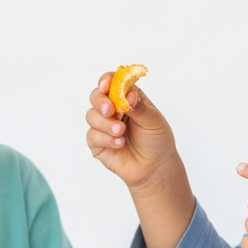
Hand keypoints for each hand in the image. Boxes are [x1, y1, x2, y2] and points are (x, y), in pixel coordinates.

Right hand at [85, 73, 180, 192]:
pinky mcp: (98, 143)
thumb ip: (139, 107)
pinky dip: (105, 139)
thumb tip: (127, 94)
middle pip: (96, 96)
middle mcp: (113, 109)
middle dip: (100, 101)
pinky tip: (119, 143)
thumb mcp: (153, 120)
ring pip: (91, 116)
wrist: (156, 167)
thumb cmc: (156, 140)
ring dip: (105, 124)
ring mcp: (103, 126)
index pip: (112, 82)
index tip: (107, 85)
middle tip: (111, 111)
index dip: (107, 80)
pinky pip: (92, 135)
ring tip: (121, 132)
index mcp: (127, 98)